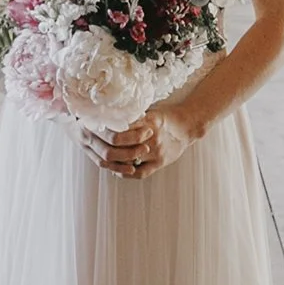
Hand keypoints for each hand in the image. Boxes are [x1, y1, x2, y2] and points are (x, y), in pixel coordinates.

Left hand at [80, 105, 202, 179]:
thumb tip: (110, 115)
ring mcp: (156, 151)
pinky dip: (127, 173)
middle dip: (108, 145)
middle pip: (123, 145)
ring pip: (129, 159)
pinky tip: (118, 170)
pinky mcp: (160, 163)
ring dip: (116, 160)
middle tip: (96, 145)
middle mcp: (152, 137)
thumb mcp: (150, 111)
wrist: (187, 126)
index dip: (107, 130)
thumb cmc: (166, 116)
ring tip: (104, 157)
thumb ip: (133, 116)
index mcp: (148, 121)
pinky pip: (140, 172)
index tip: (96, 129)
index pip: (122, 128)